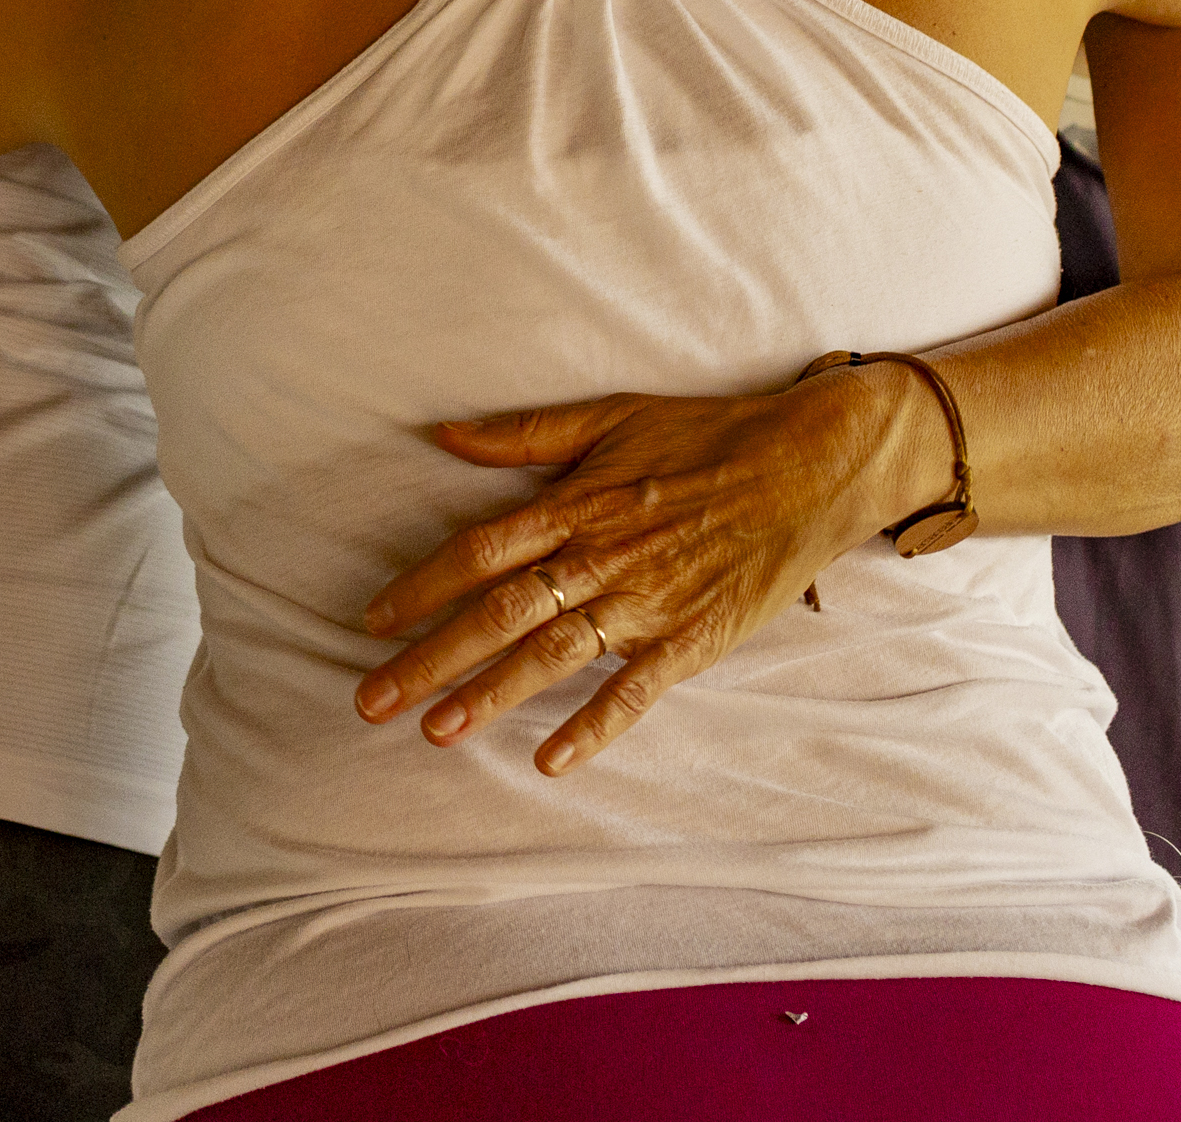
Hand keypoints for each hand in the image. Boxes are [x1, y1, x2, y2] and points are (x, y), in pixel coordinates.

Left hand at [352, 366, 935, 777]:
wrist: (809, 464)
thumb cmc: (706, 437)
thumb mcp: (611, 417)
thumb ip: (524, 435)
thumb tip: (443, 432)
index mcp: (578, 503)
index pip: (480, 550)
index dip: (421, 586)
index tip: (372, 620)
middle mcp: (601, 556)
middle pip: (498, 613)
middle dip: (428, 659)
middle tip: (370, 700)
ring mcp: (647, 602)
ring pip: (552, 656)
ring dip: (489, 695)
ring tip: (434, 732)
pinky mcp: (692, 638)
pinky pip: (634, 691)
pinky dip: (593, 727)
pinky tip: (550, 762)